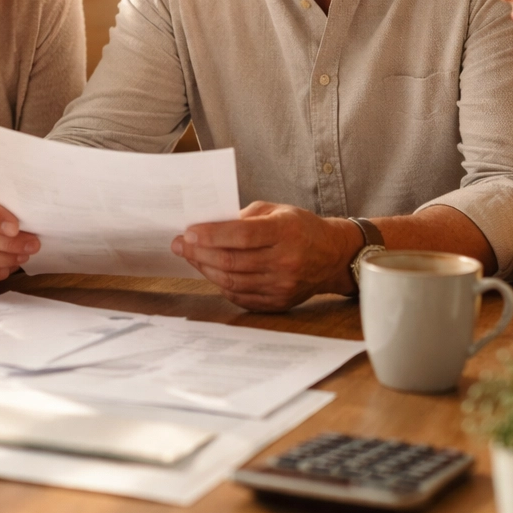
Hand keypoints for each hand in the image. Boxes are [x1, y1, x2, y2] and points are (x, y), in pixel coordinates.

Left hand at [171, 201, 360, 311]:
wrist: (332, 256)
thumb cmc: (301, 228)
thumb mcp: (277, 210)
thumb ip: (244, 217)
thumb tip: (208, 225)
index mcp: (285, 232)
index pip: (241, 235)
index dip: (211, 235)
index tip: (188, 232)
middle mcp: (285, 261)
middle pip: (232, 261)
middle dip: (199, 252)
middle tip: (179, 244)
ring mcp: (282, 285)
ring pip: (232, 281)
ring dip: (205, 269)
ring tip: (191, 256)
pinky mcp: (278, 302)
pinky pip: (241, 296)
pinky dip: (221, 284)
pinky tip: (211, 271)